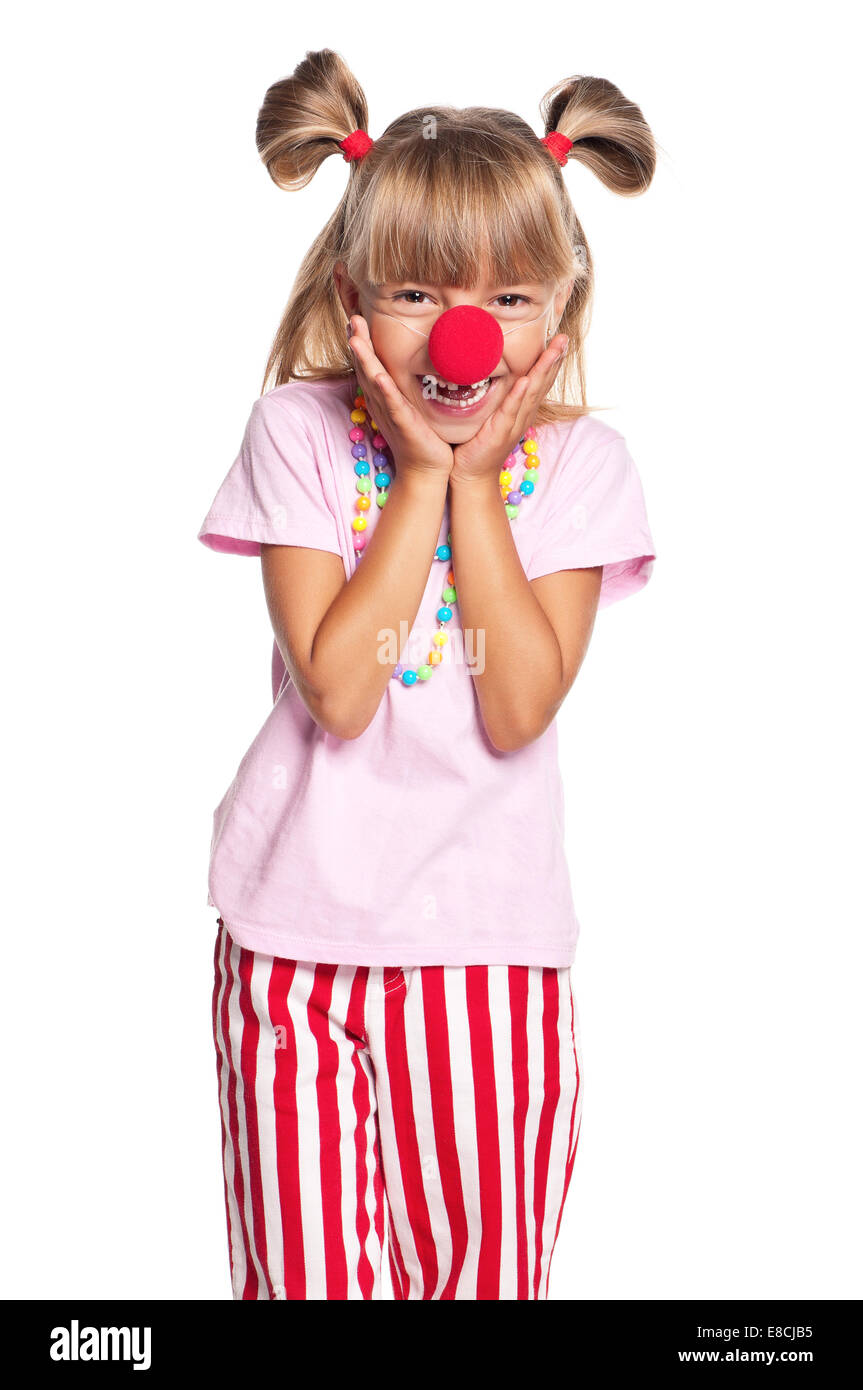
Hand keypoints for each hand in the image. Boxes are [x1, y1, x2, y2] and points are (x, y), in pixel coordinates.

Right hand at [348, 316, 453, 478]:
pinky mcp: (402, 424)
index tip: (356, 317)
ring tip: (354, 337)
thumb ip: (408, 383)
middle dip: (357, 342)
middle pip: (364, 367)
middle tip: (352, 317)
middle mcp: (381, 402)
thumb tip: (417, 359)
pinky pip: (392, 404)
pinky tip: (379, 376)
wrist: (427, 469)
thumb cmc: (422, 436)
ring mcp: (390, 412)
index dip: (361, 341)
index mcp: (383, 395)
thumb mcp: (412, 403)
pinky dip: (385, 390)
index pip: (369, 363)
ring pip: (372, 381)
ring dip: (364, 359)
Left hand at [449, 335, 568, 484]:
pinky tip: (527, 380)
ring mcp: (514, 424)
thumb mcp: (489, 415)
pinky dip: (520, 395)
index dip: (550, 360)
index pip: (539, 381)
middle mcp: (522, 416)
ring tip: (554, 350)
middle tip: (564, 337)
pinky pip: (511, 410)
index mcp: (521, 410)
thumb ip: (495, 396)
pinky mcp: (500, 433)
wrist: (470, 476)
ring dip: (544, 370)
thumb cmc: (476, 445)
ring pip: (533, 393)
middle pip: (542, 383)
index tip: (558, 338)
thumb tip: (489, 370)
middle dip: (554, 359)